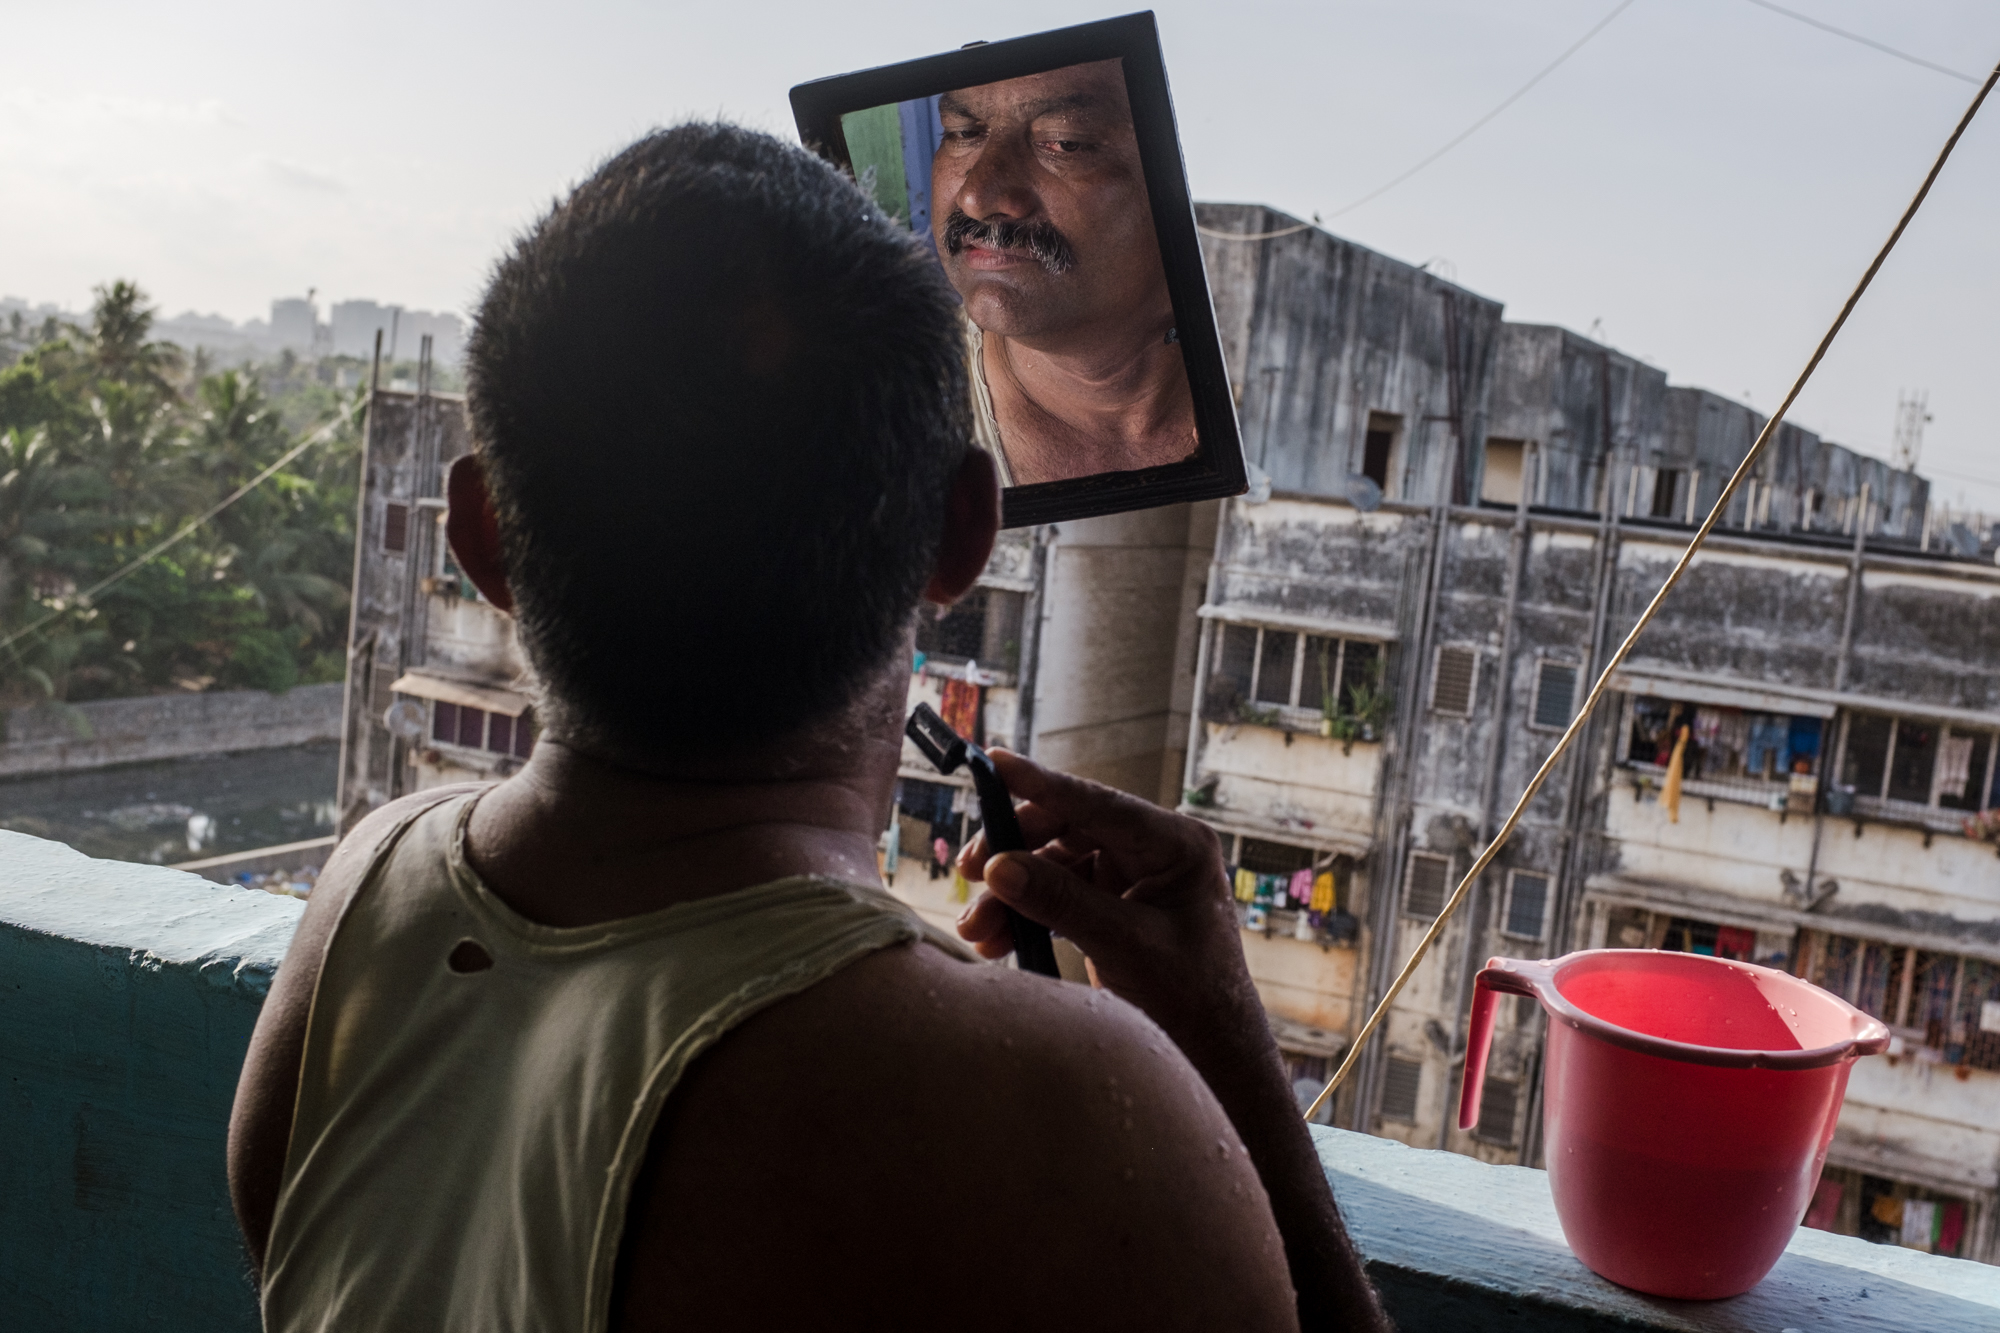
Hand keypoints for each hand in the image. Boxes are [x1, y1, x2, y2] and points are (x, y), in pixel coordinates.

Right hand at [955, 749, 1275, 1080]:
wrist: (1212, 1056)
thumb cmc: (1191, 998)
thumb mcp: (1124, 945)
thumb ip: (1061, 902)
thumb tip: (998, 868)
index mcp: (1175, 844)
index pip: (1096, 803)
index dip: (1041, 783)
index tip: (993, 763)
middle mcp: (1152, 852)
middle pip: (1065, 830)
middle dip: (1014, 854)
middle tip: (970, 873)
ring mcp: (1130, 879)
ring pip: (1052, 866)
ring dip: (1011, 894)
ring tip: (976, 930)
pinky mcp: (1112, 908)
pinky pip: (1056, 897)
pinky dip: (1024, 916)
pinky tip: (995, 941)